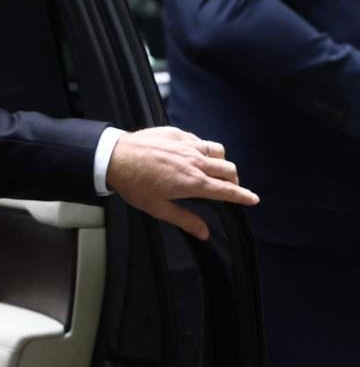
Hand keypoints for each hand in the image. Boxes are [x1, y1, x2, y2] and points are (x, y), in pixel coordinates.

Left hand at [106, 126, 259, 240]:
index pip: (227, 191)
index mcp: (193, 182)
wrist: (114, 156)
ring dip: (220, 161)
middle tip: (228, 188)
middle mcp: (195, 161)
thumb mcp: (158, 208)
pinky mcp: (177, 133)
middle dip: (233, 180)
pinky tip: (192, 154)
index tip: (253, 199)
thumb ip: (184, 220)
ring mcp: (186, 144)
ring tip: (212, 169)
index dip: (243, 196)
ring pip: (217, 150)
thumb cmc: (133, 183)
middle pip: (228, 169)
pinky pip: (199, 139)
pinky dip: (202, 148)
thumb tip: (204, 233)